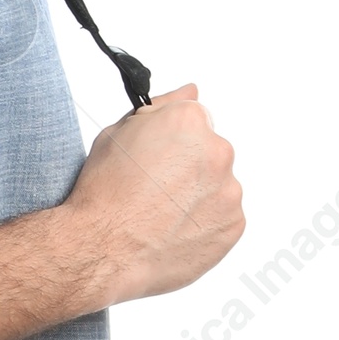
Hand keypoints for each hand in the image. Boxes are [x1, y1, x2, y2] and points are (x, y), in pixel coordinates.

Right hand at [62, 83, 243, 306]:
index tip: (158, 159)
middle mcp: (216, 151)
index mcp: (189, 120)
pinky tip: (174, 231)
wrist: (104, 248)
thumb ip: (160, 109)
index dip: (172, 141)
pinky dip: (204, 224)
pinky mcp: (233, 224)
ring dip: (198, 196)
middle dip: (189, 168)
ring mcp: (229, 190)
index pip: (194, 119)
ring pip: (219, 186)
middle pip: (210, 152)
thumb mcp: (118, 134)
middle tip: (156, 191)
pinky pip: (224, 218)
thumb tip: (190, 91)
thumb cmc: (104, 194)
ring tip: (162, 215)